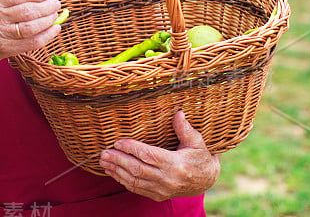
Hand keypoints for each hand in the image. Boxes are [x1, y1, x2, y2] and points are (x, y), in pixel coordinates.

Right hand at [0, 0, 61, 63]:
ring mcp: (1, 34)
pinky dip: (47, 35)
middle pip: (27, 11)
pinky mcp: (8, 49)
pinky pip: (32, 42)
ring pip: (30, 27)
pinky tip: (54, 29)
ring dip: (47, 20)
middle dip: (46, 7)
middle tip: (55, 4)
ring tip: (55, 15)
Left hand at [98, 111, 220, 200]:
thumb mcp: (197, 141)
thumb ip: (185, 129)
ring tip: (103, 161)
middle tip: (104, 153)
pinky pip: (137, 189)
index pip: (149, 155)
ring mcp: (162, 189)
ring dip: (116, 171)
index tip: (117, 142)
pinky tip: (113, 172)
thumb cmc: (200, 157)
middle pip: (138, 169)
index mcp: (176, 164)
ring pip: (134, 181)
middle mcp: (168, 179)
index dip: (132, 148)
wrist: (206, 180)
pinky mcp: (158, 195)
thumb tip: (178, 113)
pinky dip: (123, 181)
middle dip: (118, 160)